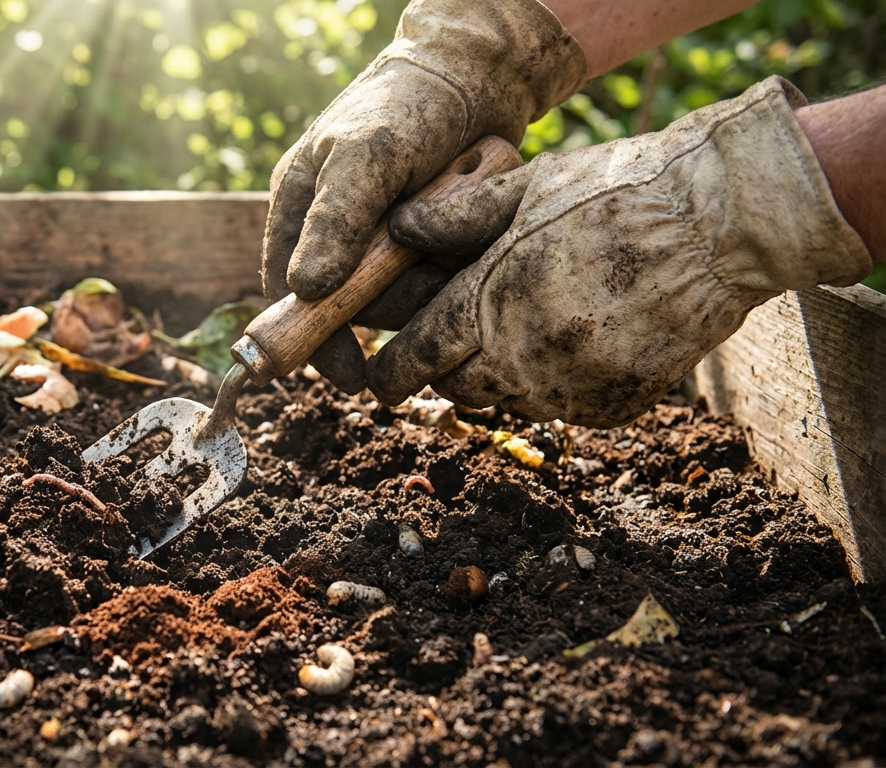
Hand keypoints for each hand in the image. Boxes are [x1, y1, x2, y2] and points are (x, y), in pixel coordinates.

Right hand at [262, 0, 585, 392]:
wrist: (479, 77)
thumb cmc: (407, 103)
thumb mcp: (366, 156)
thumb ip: (336, 221)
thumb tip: (305, 290)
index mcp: (300, 210)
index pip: (291, 292)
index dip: (315, 338)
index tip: (347, 375)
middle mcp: (336, 232)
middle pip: (352, 305)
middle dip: (393, 300)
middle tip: (430, 277)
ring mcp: (382, 242)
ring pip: (398, 299)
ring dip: (429, 284)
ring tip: (457, 242)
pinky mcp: (426, 246)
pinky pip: (433, 284)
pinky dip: (453, 272)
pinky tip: (469, 244)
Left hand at [369, 76, 871, 426]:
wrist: (720, 226)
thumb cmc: (619, 190)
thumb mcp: (529, 186)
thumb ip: (456, 217)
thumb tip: (394, 230)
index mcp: (492, 300)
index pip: (416, 359)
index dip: (390, 370)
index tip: (381, 373)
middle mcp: (525, 356)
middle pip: (454, 387)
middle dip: (442, 370)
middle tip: (450, 343)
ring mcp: (572, 387)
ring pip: (504, 401)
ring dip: (495, 377)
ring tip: (514, 333)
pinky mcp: (613, 405)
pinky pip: (560, 408)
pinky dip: (552, 385)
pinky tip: (571, 342)